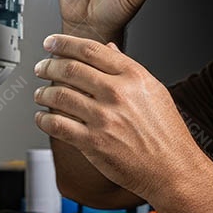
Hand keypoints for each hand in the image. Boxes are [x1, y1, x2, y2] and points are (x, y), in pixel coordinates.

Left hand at [33, 34, 199, 201]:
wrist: (173, 169)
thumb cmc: (166, 133)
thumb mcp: (154, 91)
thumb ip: (128, 68)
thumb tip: (109, 50)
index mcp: (133, 77)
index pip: (91, 50)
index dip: (65, 43)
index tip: (52, 43)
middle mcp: (118, 93)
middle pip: (71, 69)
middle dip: (49, 66)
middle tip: (41, 67)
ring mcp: (104, 118)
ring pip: (60, 95)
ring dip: (44, 93)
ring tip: (40, 94)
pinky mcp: (93, 142)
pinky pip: (58, 125)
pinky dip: (44, 120)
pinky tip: (42, 118)